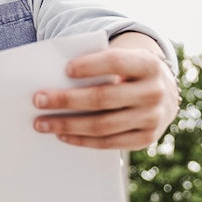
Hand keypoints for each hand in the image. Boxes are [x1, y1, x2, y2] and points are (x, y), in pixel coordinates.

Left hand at [32, 38, 178, 149]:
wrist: (163, 92)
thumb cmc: (128, 71)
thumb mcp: (123, 59)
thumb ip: (97, 64)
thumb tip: (54, 79)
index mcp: (148, 65)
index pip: (116, 62)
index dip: (90, 66)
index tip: (65, 69)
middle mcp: (154, 92)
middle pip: (103, 98)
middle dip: (67, 100)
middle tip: (38, 100)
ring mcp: (152, 118)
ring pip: (102, 125)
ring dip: (67, 125)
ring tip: (41, 123)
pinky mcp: (145, 139)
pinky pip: (108, 143)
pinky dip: (82, 140)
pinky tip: (61, 135)